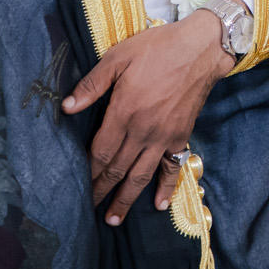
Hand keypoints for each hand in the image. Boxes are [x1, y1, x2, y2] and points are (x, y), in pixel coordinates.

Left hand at [62, 0, 239, 224]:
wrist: (201, 49)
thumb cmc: (158, 48)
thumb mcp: (119, 57)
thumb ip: (92, 84)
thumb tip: (66, 107)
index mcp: (124, 112)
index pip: (100, 152)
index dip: (87, 171)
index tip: (76, 186)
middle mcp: (143, 131)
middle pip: (117, 169)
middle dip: (101, 191)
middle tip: (87, 209)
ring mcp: (164, 137)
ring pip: (140, 176)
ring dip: (126, 199)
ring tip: (113, 219)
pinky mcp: (181, 137)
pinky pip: (172, 168)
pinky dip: (166, 188)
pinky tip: (159, 205)